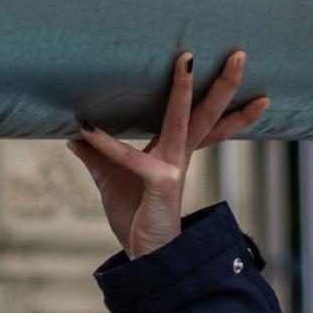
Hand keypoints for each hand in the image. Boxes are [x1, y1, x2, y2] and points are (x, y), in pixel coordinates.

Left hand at [67, 50, 269, 262]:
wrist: (146, 260)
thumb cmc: (136, 218)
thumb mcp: (112, 180)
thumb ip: (97, 155)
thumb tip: (73, 134)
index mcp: (176, 152)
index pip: (203, 118)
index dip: (220, 96)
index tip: (234, 70)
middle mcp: (180, 156)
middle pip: (208, 112)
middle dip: (225, 83)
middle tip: (239, 52)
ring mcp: (174, 168)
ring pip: (185, 121)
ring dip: (185, 90)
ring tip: (189, 59)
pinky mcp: (159, 184)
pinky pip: (130, 158)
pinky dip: (106, 143)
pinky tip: (84, 129)